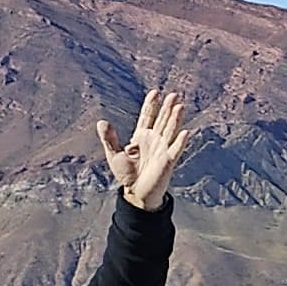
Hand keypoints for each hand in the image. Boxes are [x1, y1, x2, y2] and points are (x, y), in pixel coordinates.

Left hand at [99, 87, 196, 209]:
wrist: (136, 193)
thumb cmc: (126, 174)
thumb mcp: (114, 154)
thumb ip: (109, 138)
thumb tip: (101, 122)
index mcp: (141, 136)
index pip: (147, 116)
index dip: (151, 105)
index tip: (155, 92)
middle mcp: (154, 140)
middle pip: (162, 120)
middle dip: (167, 107)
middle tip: (173, 94)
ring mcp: (162, 149)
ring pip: (170, 131)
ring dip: (175, 119)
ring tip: (180, 106)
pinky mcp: (168, 161)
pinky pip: (175, 150)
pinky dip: (180, 142)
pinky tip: (184, 132)